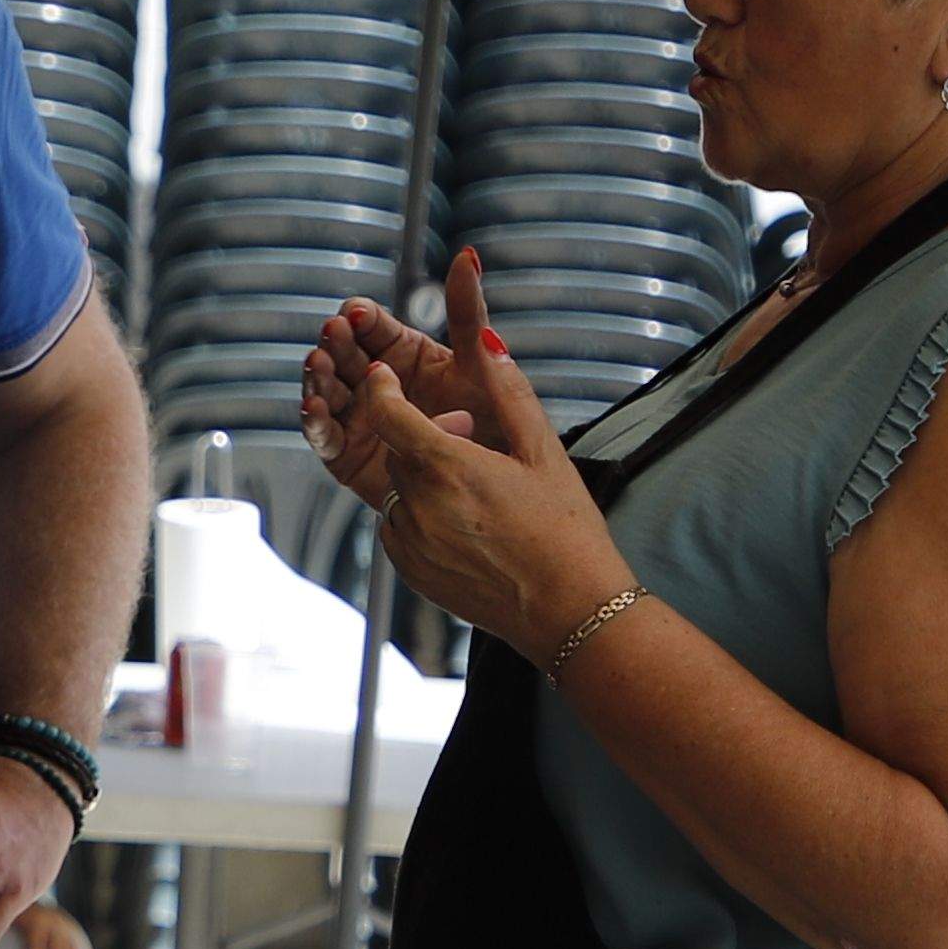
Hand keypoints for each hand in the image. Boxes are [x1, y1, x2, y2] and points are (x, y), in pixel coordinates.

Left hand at [300, 253, 620, 659]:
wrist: (567, 610)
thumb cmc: (565, 530)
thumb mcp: (544, 451)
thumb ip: (509, 390)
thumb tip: (487, 338)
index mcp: (448, 468)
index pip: (387, 411)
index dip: (381, 387)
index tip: (385, 375)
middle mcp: (418, 507)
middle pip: (398, 450)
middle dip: (425, 437)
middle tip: (472, 444)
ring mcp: (409, 543)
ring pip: (397, 487)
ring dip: (424, 478)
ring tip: (478, 494)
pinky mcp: (407, 570)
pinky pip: (398, 524)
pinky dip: (420, 513)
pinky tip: (467, 524)